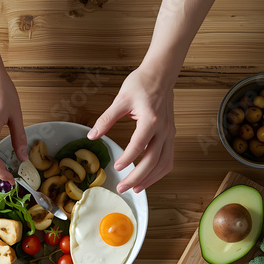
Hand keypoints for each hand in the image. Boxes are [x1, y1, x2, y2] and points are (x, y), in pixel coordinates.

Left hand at [88, 65, 175, 192]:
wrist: (161, 74)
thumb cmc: (141, 84)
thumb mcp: (120, 99)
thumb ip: (106, 119)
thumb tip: (92, 136)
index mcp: (151, 119)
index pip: (139, 144)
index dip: (128, 158)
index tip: (116, 168)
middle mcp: (164, 129)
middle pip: (153, 160)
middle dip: (137, 177)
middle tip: (122, 188)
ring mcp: (170, 134)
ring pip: (163, 164)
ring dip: (150, 179)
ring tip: (135, 189)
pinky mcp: (171, 136)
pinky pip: (168, 159)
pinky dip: (159, 172)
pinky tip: (147, 179)